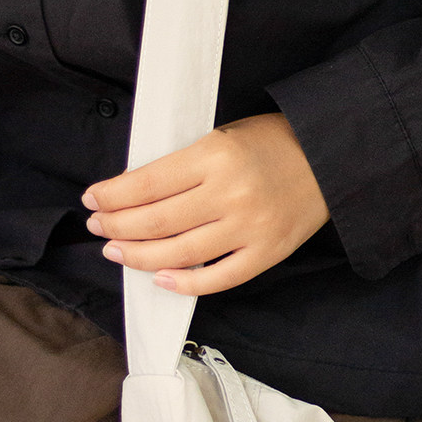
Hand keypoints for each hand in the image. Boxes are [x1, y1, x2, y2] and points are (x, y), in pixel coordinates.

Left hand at [81, 113, 329, 295]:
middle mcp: (229, 194)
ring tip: (117, 251)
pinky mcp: (266, 253)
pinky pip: (218, 278)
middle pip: (155, 222)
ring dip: (138, 256)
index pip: (147, 184)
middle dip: (116, 226)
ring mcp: (248, 228)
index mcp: (214, 156)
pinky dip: (184, 283)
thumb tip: (135, 195)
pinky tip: (160, 279)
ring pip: (178, 254)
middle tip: (98, 227)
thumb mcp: (220, 138)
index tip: (93, 199)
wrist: (328, 157)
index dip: (112, 196)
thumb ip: (182, 167)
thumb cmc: (270, 143)